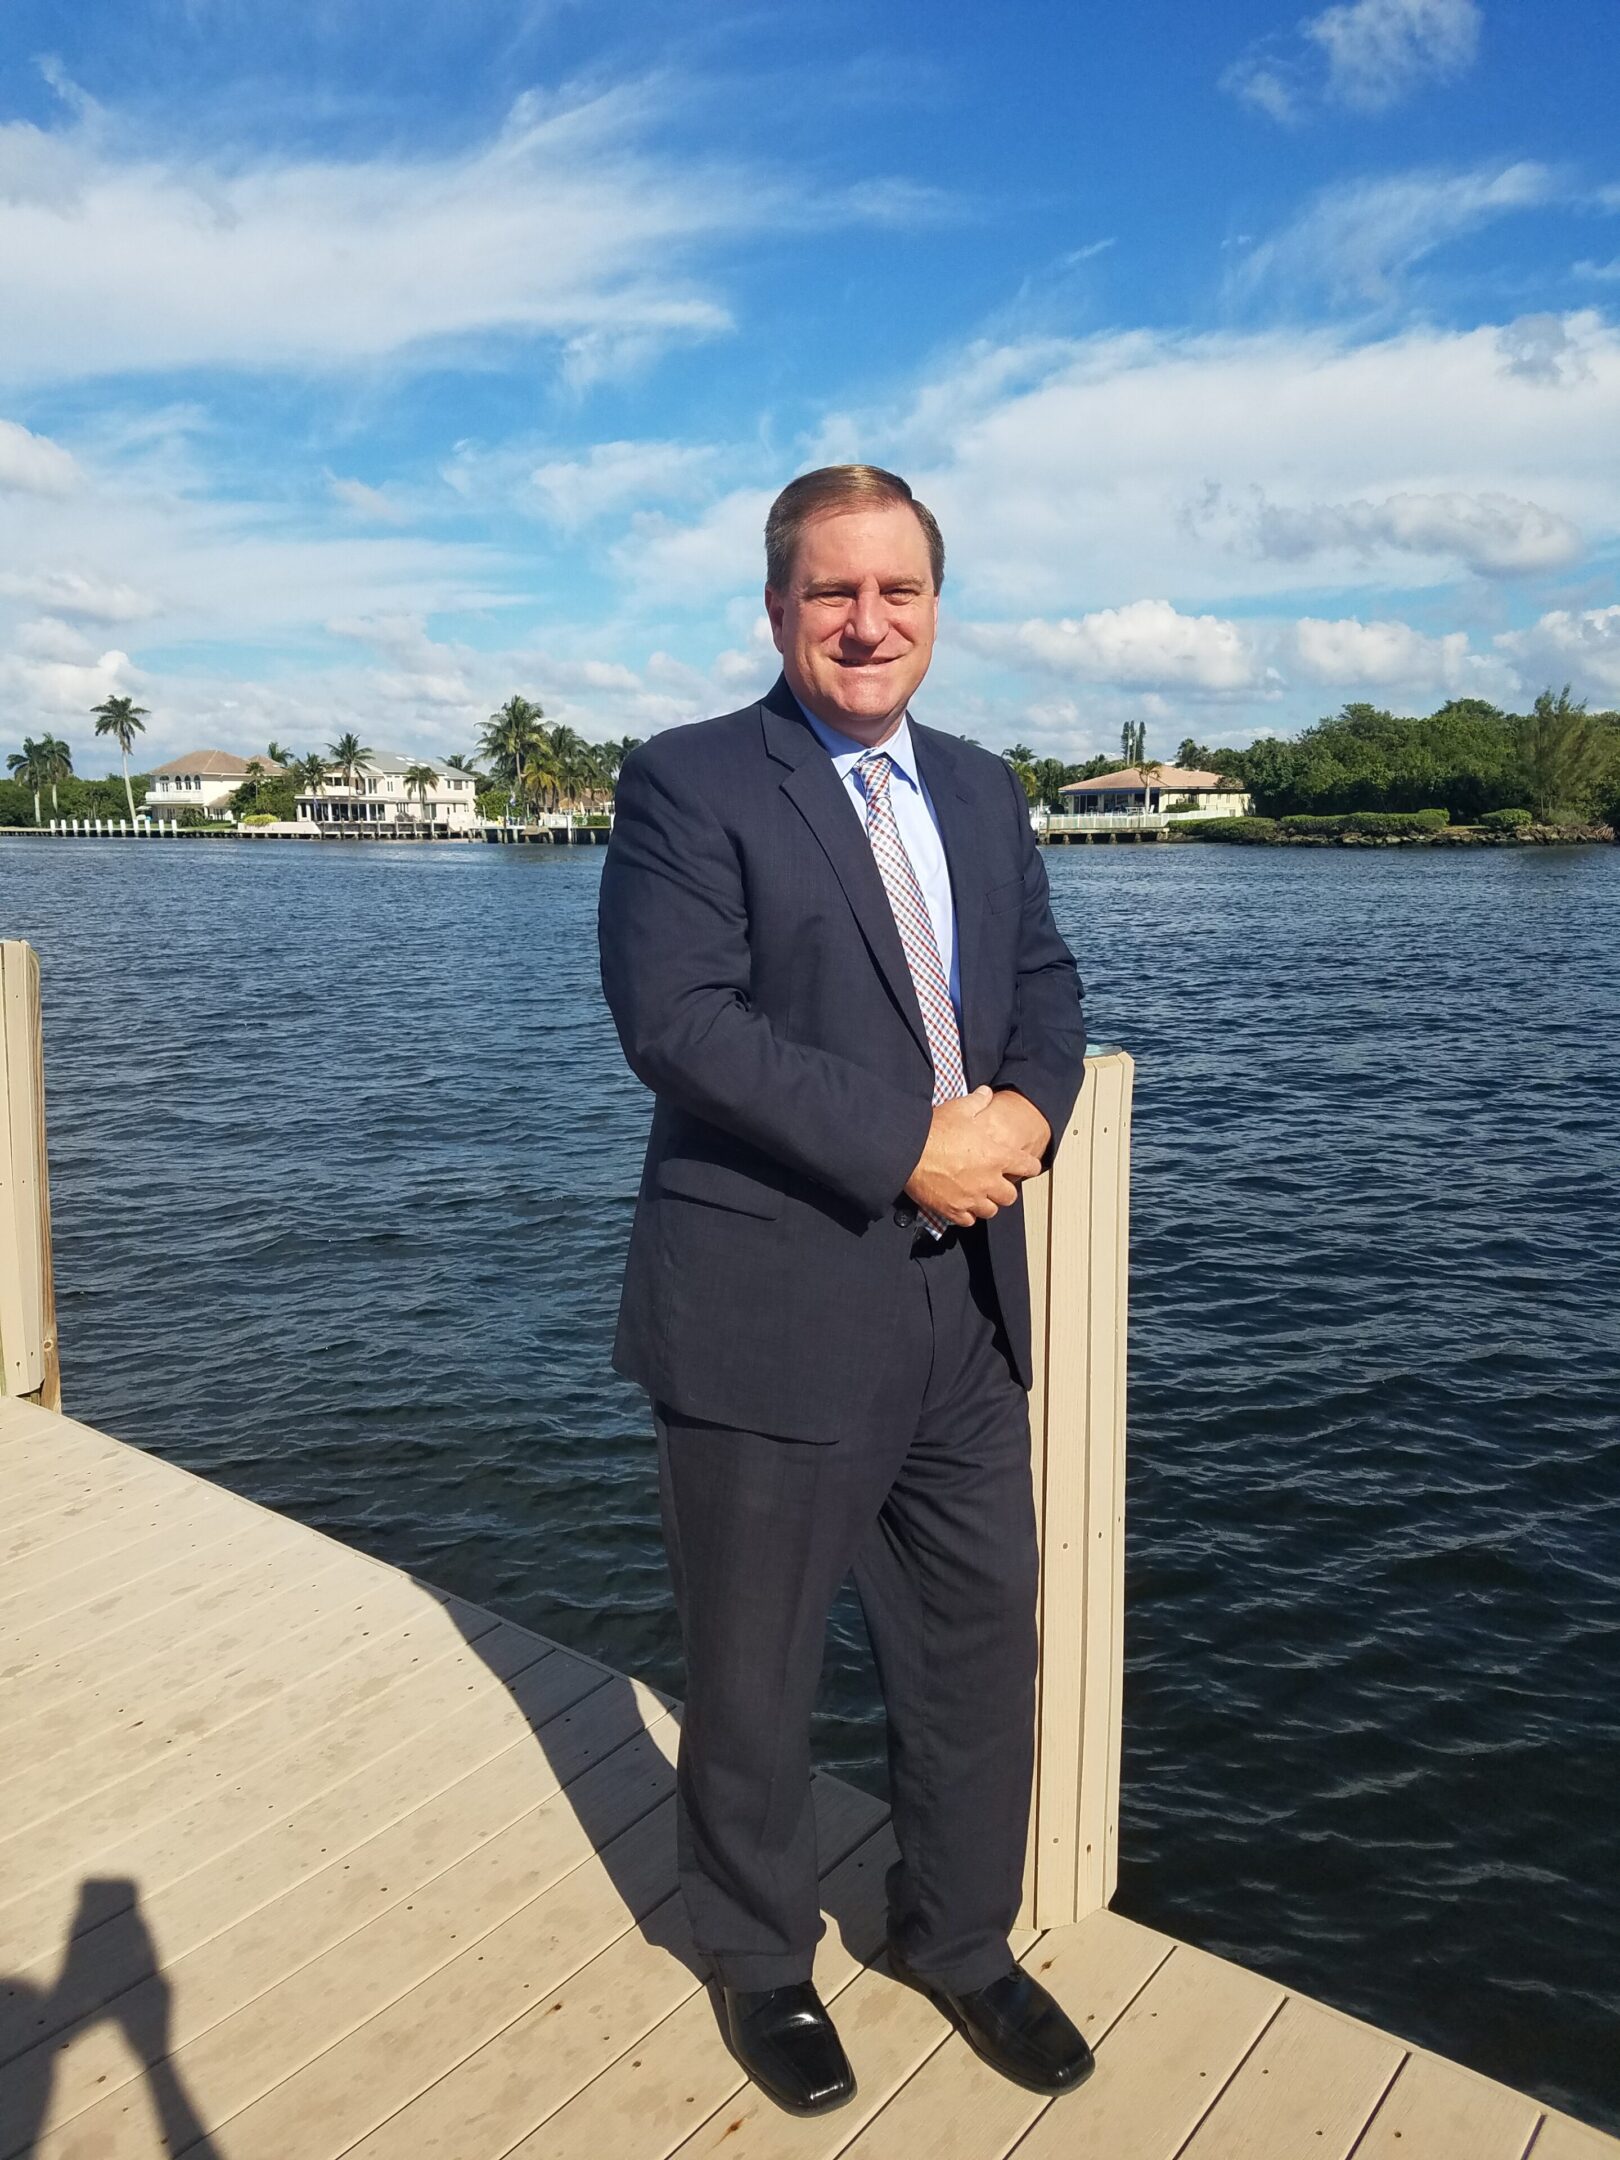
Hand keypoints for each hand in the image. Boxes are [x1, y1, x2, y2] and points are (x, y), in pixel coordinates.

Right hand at [904, 1085, 1043, 1226]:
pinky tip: (962, 1205)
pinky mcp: (952, 1210)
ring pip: (991, 1211)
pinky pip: (969, 1221)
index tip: (1027, 1166)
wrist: (908, 1152)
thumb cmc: (935, 1130)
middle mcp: (988, 1181)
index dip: (1030, 1166)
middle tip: (997, 1182)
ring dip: (988, 1203)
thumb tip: (986, 1092)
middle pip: (1010, 1196)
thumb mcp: (959, 1109)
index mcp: (997, 1156)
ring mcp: (971, 1198)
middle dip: (1005, 1189)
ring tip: (980, 1195)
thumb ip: (977, 1101)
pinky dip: (968, 1215)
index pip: (1028, 1166)